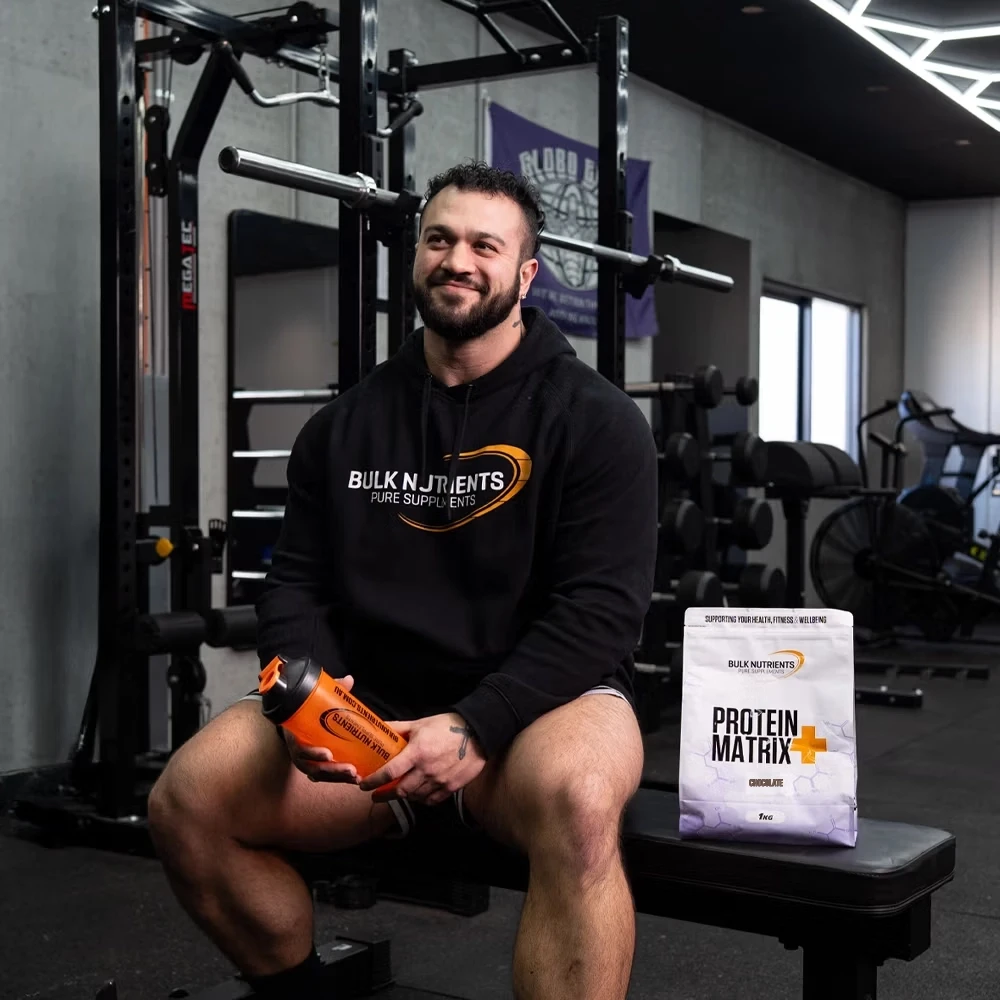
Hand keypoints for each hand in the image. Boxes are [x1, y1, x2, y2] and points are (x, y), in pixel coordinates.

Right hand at [282, 674, 360, 783]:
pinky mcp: (315, 768)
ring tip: (356, 776)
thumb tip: (349, 679)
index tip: (328, 753)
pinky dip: (339, 779)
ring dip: (338, 777)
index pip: (300, 750)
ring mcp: (306, 763)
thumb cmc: (306, 713)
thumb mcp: (314, 702)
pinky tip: (354, 779)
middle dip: (332, 771)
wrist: (291, 724)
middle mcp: (299, 755)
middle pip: (313, 768)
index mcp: (295, 738)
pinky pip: (325, 777)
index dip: (313, 753)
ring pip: (320, 776)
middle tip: (351, 769)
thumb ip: (331, 691)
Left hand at [359, 712, 485, 805]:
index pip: (389, 772)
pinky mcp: (452, 787)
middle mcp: (427, 770)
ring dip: (403, 796)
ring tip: (398, 792)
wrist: (478, 733)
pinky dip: (421, 799)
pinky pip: (431, 800)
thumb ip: (398, 728)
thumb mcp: (419, 724)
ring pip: (415, 797)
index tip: (364, 785)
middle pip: (400, 791)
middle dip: (385, 795)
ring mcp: (440, 781)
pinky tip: (417, 794)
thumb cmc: (447, 726)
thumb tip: (378, 727)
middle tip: (376, 795)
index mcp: (417, 752)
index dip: (374, 781)